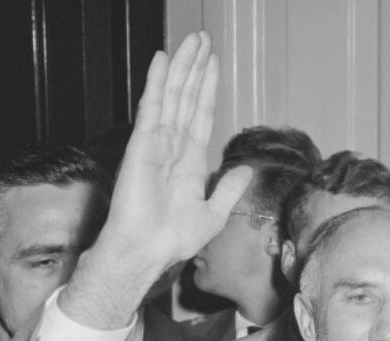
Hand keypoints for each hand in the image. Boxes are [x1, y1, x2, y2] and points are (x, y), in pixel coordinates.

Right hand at [62, 32, 251, 328]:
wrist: (149, 251)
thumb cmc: (173, 239)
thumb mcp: (213, 213)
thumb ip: (229, 190)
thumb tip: (246, 171)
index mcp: (189, 161)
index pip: (200, 116)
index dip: (207, 90)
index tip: (213, 64)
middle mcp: (172, 147)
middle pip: (186, 98)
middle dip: (195, 69)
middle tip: (203, 39)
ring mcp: (156, 142)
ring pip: (172, 96)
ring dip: (182, 67)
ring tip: (191, 41)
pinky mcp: (142, 144)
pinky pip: (152, 107)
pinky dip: (158, 82)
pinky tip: (163, 60)